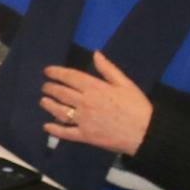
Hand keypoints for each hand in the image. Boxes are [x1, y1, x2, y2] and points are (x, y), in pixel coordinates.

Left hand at [39, 51, 153, 154]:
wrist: (146, 133)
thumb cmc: (137, 106)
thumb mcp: (125, 83)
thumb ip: (108, 69)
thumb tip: (96, 53)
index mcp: (95, 88)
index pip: (69, 77)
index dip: (56, 73)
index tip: (47, 71)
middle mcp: (85, 102)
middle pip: (61, 93)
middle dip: (50, 88)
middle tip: (45, 87)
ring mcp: (83, 120)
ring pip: (59, 111)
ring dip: (48, 105)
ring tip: (43, 102)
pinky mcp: (85, 136)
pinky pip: (66, 133)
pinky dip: (55, 130)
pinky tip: (47, 126)